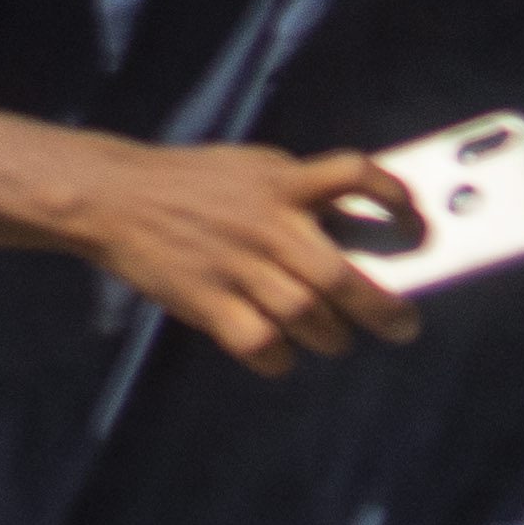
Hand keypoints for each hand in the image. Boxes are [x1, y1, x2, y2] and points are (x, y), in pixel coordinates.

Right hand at [70, 141, 422, 374]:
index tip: (413, 220)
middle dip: (381, 309)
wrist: (110, 197)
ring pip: (307, 317)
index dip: (392, 195)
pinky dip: (278, 356)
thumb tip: (353, 224)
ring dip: (330, 336)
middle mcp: (266, 225)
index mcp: (281, 183)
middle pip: (339, 276)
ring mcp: (236, 266)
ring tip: (332, 337)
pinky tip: (278, 352)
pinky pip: (260, 343)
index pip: (353, 174)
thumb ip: (298, 188)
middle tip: (401, 325)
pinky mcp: (205, 300)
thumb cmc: (187, 182)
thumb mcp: (250, 167)